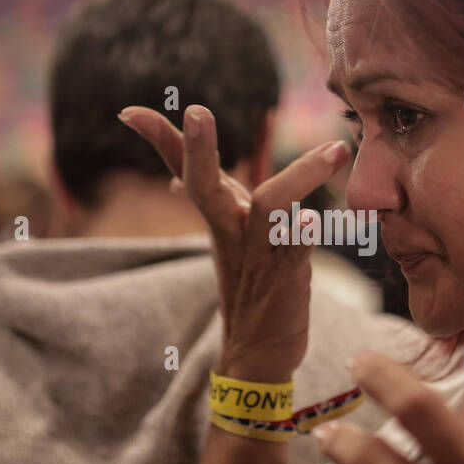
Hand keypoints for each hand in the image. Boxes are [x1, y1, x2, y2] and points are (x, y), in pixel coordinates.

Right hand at [119, 104, 350, 380]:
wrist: (259, 352)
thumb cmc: (249, 285)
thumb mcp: (228, 236)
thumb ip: (214, 201)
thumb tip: (173, 180)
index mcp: (219, 216)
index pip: (183, 169)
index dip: (159, 139)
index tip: (128, 111)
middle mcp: (232, 230)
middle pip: (204, 184)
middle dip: (198, 149)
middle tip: (197, 111)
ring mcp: (258, 252)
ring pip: (270, 206)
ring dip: (299, 177)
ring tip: (334, 151)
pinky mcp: (286, 275)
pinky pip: (297, 248)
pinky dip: (305, 233)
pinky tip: (316, 221)